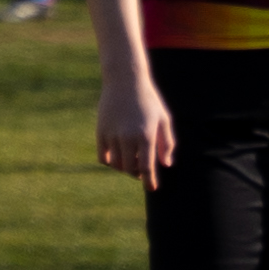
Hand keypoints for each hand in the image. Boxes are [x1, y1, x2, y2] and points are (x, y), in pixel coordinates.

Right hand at [96, 68, 172, 185]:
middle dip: (137, 174)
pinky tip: (118, 157)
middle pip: (130, 169)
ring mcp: (112, 135)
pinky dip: (110, 161)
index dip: (150, 181)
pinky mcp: (101, 132)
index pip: (147, 167)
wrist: (125, 81)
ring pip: (116, 164)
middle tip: (142, 171)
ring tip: (131, 162)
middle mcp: (128, 137)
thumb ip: (167, 143)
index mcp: (146, 135)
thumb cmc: (149, 100)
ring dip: (124, 168)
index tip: (152, 188)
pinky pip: (104, 157)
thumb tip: (166, 164)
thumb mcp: (163, 119)